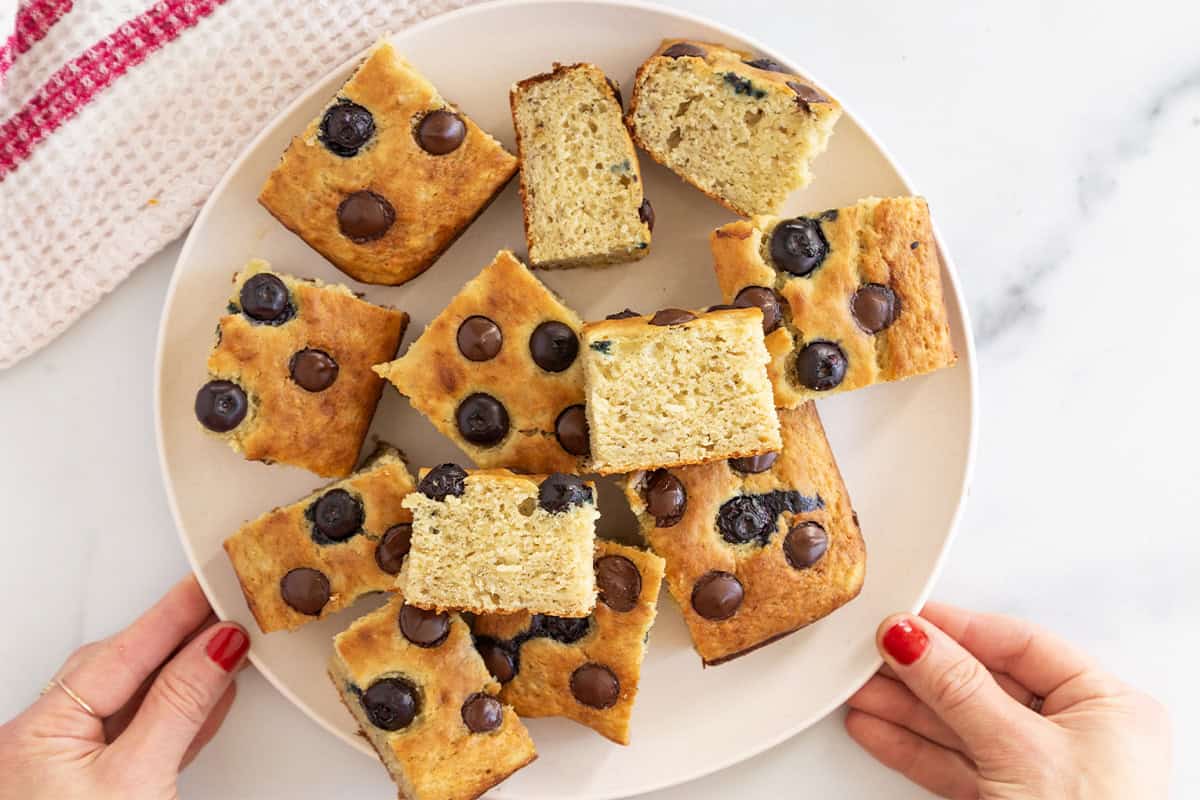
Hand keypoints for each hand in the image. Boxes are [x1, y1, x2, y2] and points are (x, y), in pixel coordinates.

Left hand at [0, 575, 249, 799]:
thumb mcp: (138, 780)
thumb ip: (179, 708)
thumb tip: (216, 649)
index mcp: (38, 733)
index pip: (121, 654)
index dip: (173, 614)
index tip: (211, 582)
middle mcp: (48, 743)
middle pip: (126, 668)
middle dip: (181, 635)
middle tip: (228, 604)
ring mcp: (73, 766)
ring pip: (140, 698)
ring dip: (189, 672)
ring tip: (230, 642)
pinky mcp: (103, 787)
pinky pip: (147, 731)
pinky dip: (183, 710)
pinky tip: (212, 693)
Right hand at [846, 602, 1169, 798]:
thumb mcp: (1019, 751)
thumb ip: (960, 689)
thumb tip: (914, 638)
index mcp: (1107, 706)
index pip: (1019, 645)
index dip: (958, 628)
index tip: (906, 616)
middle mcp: (1078, 735)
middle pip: (983, 683)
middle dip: (920, 671)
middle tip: (871, 651)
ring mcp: (1040, 773)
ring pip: (959, 724)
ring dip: (904, 708)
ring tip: (857, 687)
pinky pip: (952, 763)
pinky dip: (910, 747)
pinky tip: (874, 727)